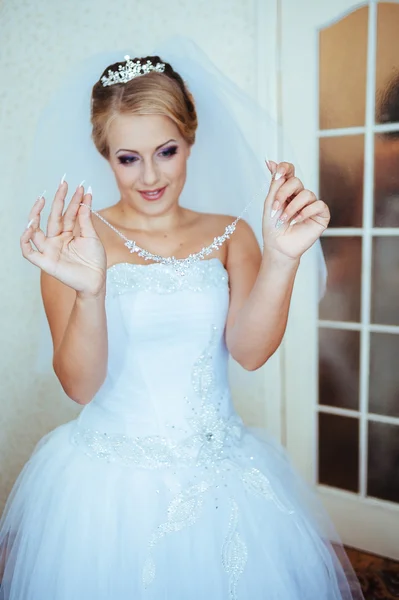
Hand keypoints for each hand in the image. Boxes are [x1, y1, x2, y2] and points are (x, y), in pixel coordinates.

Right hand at [20, 180, 106, 297]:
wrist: (96, 281)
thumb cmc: (95, 261)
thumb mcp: (91, 236)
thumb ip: (85, 218)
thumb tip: (86, 198)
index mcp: (68, 234)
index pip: (68, 213)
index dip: (74, 200)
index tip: (82, 187)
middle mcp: (57, 240)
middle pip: (53, 217)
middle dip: (58, 200)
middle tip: (64, 183)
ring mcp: (50, 250)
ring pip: (35, 231)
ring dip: (35, 215)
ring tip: (42, 200)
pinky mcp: (45, 262)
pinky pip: (28, 251)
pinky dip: (25, 240)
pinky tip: (30, 226)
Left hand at [262, 160, 329, 260]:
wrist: (279, 246)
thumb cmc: (273, 227)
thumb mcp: (270, 203)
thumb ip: (274, 184)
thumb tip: (271, 162)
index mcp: (287, 190)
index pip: (290, 171)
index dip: (285, 168)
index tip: (277, 173)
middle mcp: (300, 195)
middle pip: (296, 181)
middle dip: (283, 194)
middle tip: (275, 208)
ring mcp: (311, 204)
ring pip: (306, 194)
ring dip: (292, 207)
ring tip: (284, 219)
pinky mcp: (321, 214)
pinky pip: (317, 205)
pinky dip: (305, 212)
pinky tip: (296, 221)